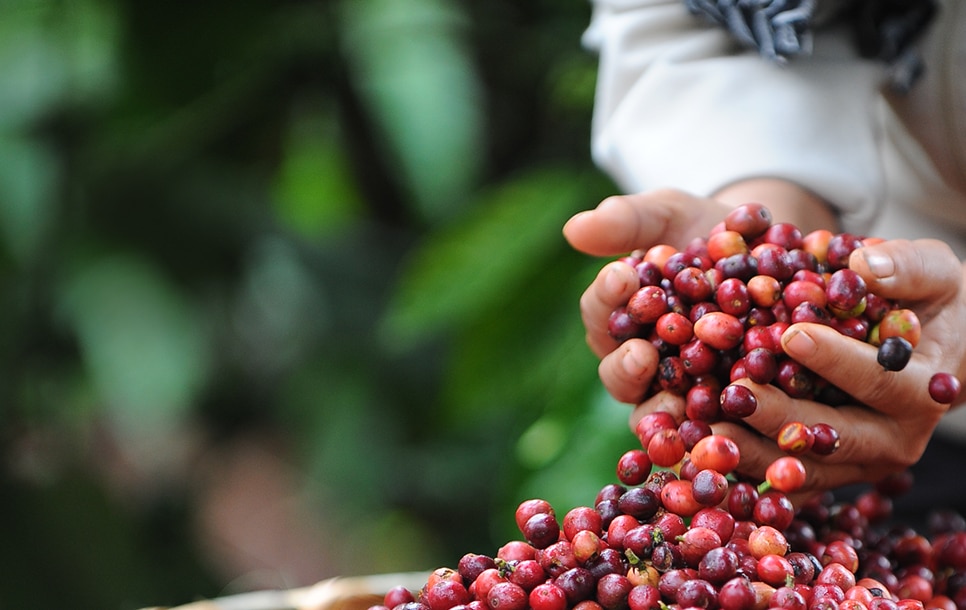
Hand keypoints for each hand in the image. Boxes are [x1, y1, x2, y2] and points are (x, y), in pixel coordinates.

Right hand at [563, 184, 835, 401]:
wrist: (773, 253)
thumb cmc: (706, 230)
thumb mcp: (670, 214)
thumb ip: (627, 221)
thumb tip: (573, 229)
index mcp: (621, 316)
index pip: (601, 313)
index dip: (606, 297)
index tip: (622, 275)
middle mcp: (642, 361)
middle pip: (619, 374)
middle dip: (625, 366)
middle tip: (640, 353)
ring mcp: (681, 391)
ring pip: (657, 410)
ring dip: (660, 410)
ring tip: (673, 402)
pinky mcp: (725, 410)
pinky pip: (713, 427)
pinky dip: (715, 429)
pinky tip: (725, 424)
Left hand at [629, 238, 965, 493]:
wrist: (927, 348)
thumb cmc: (926, 301)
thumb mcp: (933, 272)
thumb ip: (906, 266)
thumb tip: (863, 264)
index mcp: (920, 392)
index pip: (878, 380)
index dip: (835, 359)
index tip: (791, 336)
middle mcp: (891, 440)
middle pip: (830, 435)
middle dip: (779, 415)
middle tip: (734, 392)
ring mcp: (853, 464)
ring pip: (798, 468)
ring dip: (749, 452)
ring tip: (704, 429)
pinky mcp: (819, 473)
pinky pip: (776, 479)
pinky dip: (738, 468)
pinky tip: (697, 450)